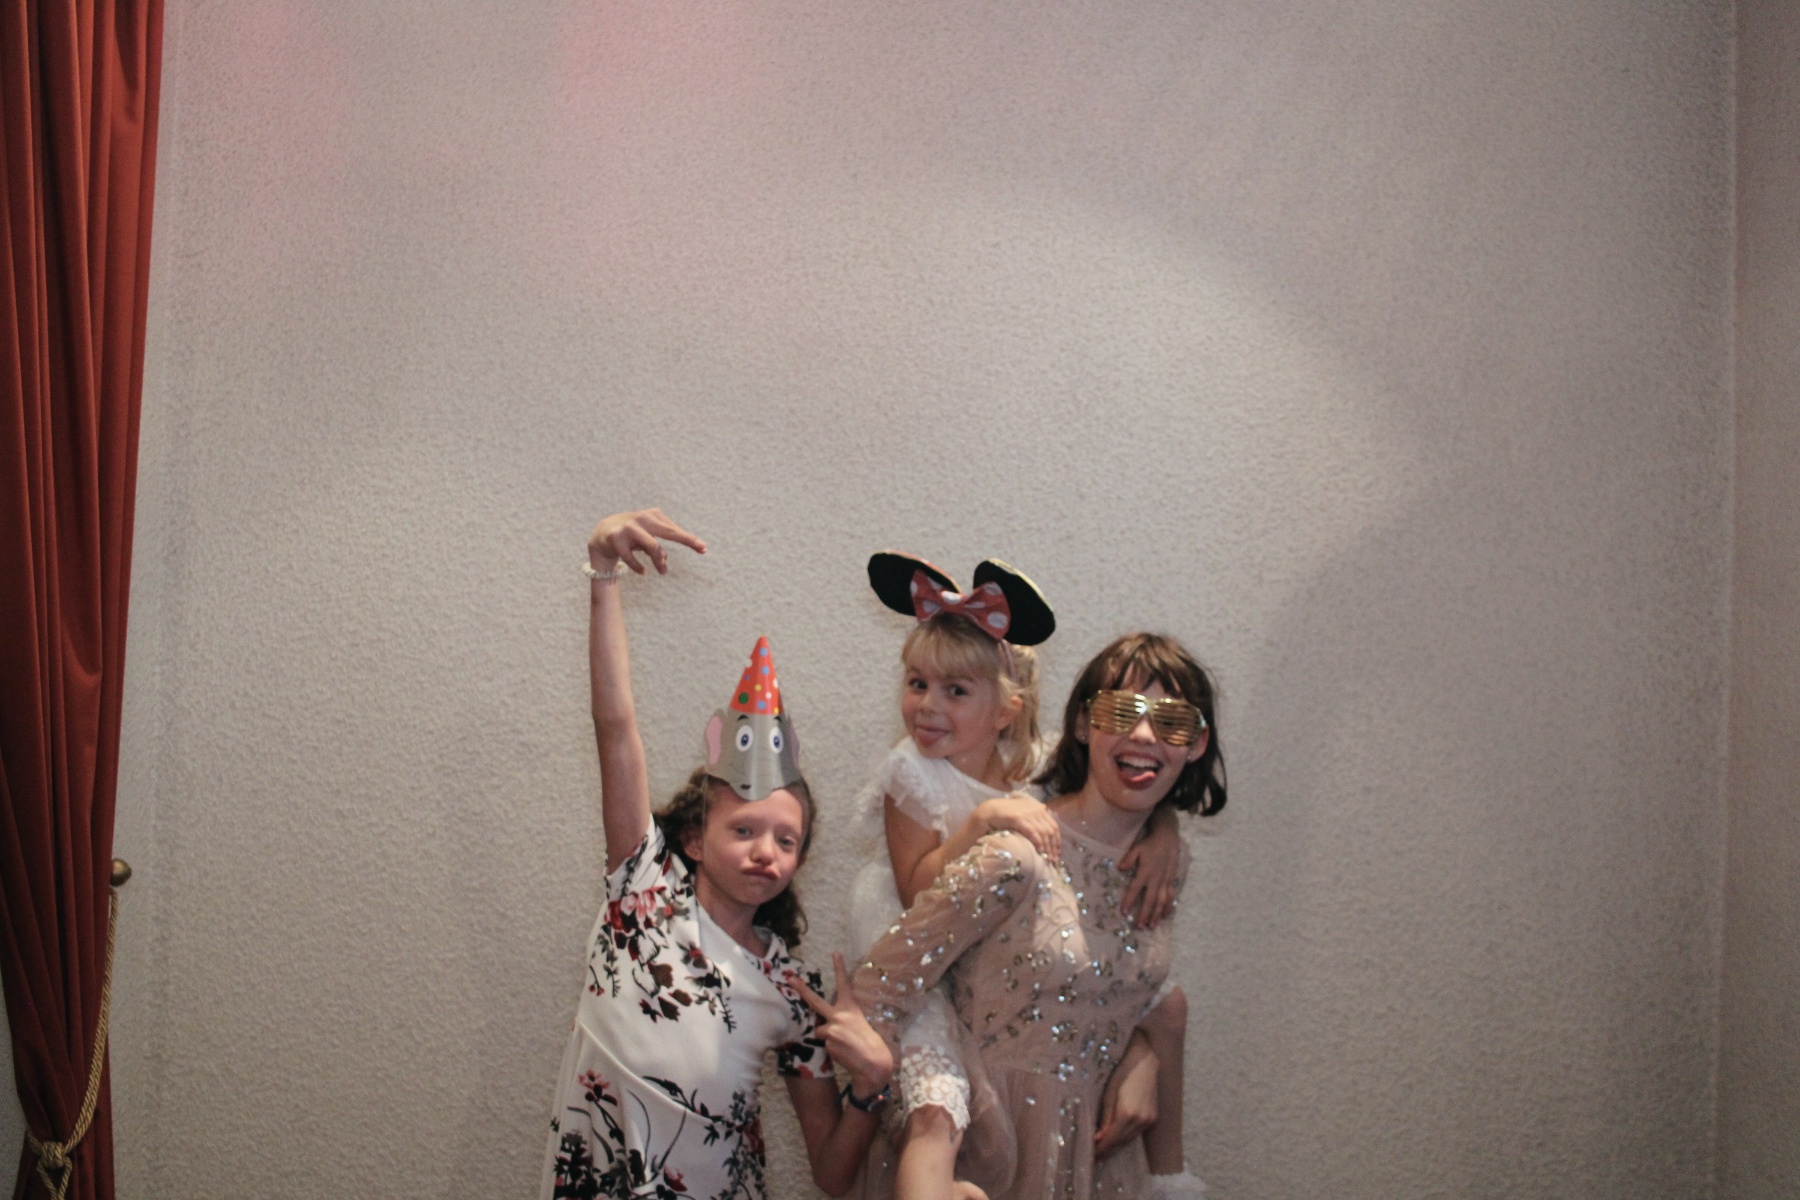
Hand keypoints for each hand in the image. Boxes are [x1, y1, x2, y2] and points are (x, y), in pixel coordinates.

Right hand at [587, 508, 706, 574]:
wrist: (603, 532)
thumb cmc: (633, 536)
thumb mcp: (648, 539)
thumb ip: (658, 548)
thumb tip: (664, 561)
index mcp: (653, 516)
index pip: (674, 530)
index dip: (689, 539)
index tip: (703, 548)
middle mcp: (642, 518)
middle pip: (669, 531)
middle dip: (686, 540)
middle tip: (701, 549)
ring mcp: (629, 527)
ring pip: (652, 545)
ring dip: (659, 560)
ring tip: (663, 571)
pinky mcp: (616, 538)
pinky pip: (632, 557)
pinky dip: (638, 566)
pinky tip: (643, 572)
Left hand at [795, 953, 894, 1098]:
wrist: (873, 1062)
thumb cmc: (868, 1042)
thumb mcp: (858, 1022)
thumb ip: (842, 1018)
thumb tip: (827, 1020)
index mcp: (850, 1007)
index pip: (844, 984)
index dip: (839, 968)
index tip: (835, 953)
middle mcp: (839, 1015)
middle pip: (815, 1001)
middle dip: (801, 990)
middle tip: (790, 979)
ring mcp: (832, 1028)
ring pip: (819, 1030)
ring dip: (826, 1036)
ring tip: (843, 1044)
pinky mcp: (827, 1042)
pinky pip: (823, 1043)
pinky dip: (830, 1047)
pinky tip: (842, 1052)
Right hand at [978, 795, 1059, 862]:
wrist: (988, 811)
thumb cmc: (1005, 816)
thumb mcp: (1023, 816)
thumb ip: (1034, 821)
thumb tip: (1046, 834)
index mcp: (1038, 807)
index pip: (1053, 825)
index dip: (1057, 840)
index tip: (1058, 852)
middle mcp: (1035, 808)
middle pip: (1050, 830)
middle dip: (1053, 846)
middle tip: (1054, 860)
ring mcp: (1027, 812)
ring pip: (1043, 832)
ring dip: (1047, 847)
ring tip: (1047, 859)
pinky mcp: (1018, 818)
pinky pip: (1032, 832)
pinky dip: (1038, 842)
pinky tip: (1039, 851)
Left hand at [1093, 1036, 1158, 1158]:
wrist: (1144, 1062)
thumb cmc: (1121, 1073)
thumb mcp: (1108, 1094)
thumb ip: (1105, 1119)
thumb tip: (1097, 1139)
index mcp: (1128, 1114)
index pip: (1112, 1139)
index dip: (1102, 1148)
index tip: (1090, 1154)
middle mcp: (1141, 1120)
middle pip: (1122, 1142)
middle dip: (1108, 1150)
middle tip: (1094, 1155)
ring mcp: (1149, 1120)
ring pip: (1130, 1139)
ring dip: (1117, 1145)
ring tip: (1103, 1149)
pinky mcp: (1153, 1118)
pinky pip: (1136, 1133)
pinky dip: (1126, 1137)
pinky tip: (1116, 1138)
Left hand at [1118, 813, 1180, 929]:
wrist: (1168, 838)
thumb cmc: (1149, 844)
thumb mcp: (1136, 848)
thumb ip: (1128, 859)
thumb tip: (1119, 868)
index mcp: (1145, 872)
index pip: (1135, 889)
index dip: (1129, 901)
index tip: (1123, 912)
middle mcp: (1156, 879)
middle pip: (1150, 900)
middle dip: (1144, 914)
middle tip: (1139, 927)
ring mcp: (1165, 881)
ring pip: (1161, 901)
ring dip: (1157, 914)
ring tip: (1152, 926)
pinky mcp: (1171, 880)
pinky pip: (1171, 896)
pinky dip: (1168, 907)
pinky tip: (1166, 916)